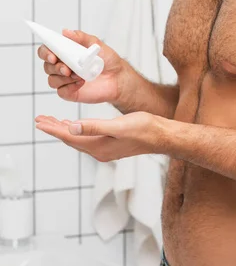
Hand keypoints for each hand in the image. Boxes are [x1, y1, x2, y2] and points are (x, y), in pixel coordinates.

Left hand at [34, 112, 162, 161]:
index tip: (39, 122)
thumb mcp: (118, 126)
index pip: (70, 138)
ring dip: (64, 128)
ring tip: (52, 120)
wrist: (161, 136)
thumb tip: (72, 128)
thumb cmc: (144, 129)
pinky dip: (77, 129)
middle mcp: (99, 150)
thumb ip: (95, 127)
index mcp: (99, 147)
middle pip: (71, 139)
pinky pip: (87, 137)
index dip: (53, 128)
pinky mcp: (110, 143)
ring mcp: (105, 148)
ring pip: (78, 138)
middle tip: (40, 119)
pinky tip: (75, 124)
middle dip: (54, 128)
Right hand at [37, 29, 125, 104]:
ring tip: (79, 75)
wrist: (119, 77)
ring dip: (63, 78)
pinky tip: (81, 83)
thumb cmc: (107, 60)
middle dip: (55, 67)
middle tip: (67, 69)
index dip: (45, 52)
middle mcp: (62, 66)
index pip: (46, 50)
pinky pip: (61, 91)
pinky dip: (69, 87)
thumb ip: (81, 38)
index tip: (53, 56)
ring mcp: (65, 80)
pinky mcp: (70, 92)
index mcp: (65, 52)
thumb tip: (65, 32)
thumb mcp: (96, 45)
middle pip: (47, 66)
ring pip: (52, 80)